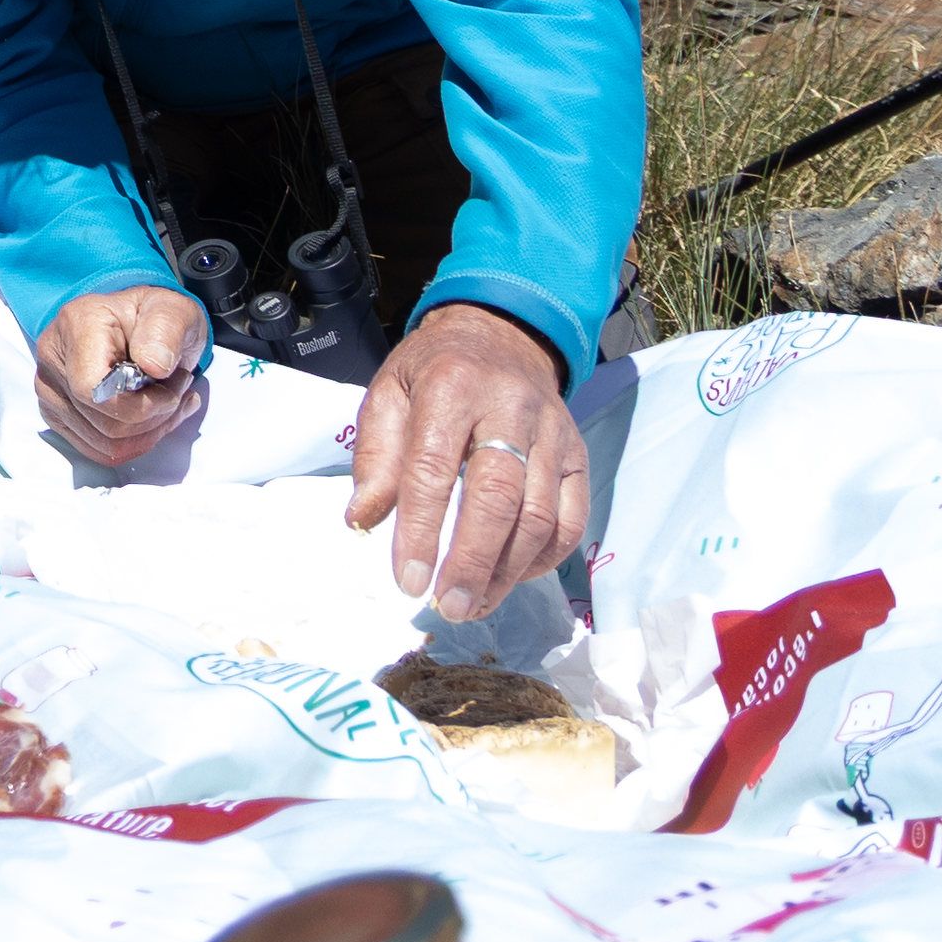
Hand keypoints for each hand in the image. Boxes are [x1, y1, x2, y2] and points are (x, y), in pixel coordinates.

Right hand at [33, 286, 209, 466]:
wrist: (141, 325)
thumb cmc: (155, 317)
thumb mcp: (173, 311)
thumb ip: (166, 330)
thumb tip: (154, 365)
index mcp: (77, 324)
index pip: (93, 390)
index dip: (138, 405)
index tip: (172, 391)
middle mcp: (53, 357)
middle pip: (102, 422)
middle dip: (153, 416)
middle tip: (178, 390)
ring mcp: (50, 389)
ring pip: (104, 443)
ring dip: (149, 432)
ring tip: (168, 401)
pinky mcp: (57, 414)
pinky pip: (99, 450)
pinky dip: (135, 442)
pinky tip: (153, 416)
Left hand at [347, 300, 586, 620]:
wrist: (500, 336)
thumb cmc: (434, 372)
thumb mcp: (388, 393)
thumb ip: (375, 455)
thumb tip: (363, 520)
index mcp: (451, 387)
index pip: (434, 468)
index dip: (422, 530)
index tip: (408, 580)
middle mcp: (510, 407)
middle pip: (498, 496)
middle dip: (473, 561)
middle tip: (448, 606)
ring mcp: (552, 433)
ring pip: (540, 515)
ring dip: (507, 572)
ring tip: (473, 604)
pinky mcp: (578, 455)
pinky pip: (571, 519)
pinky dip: (543, 559)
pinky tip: (511, 578)